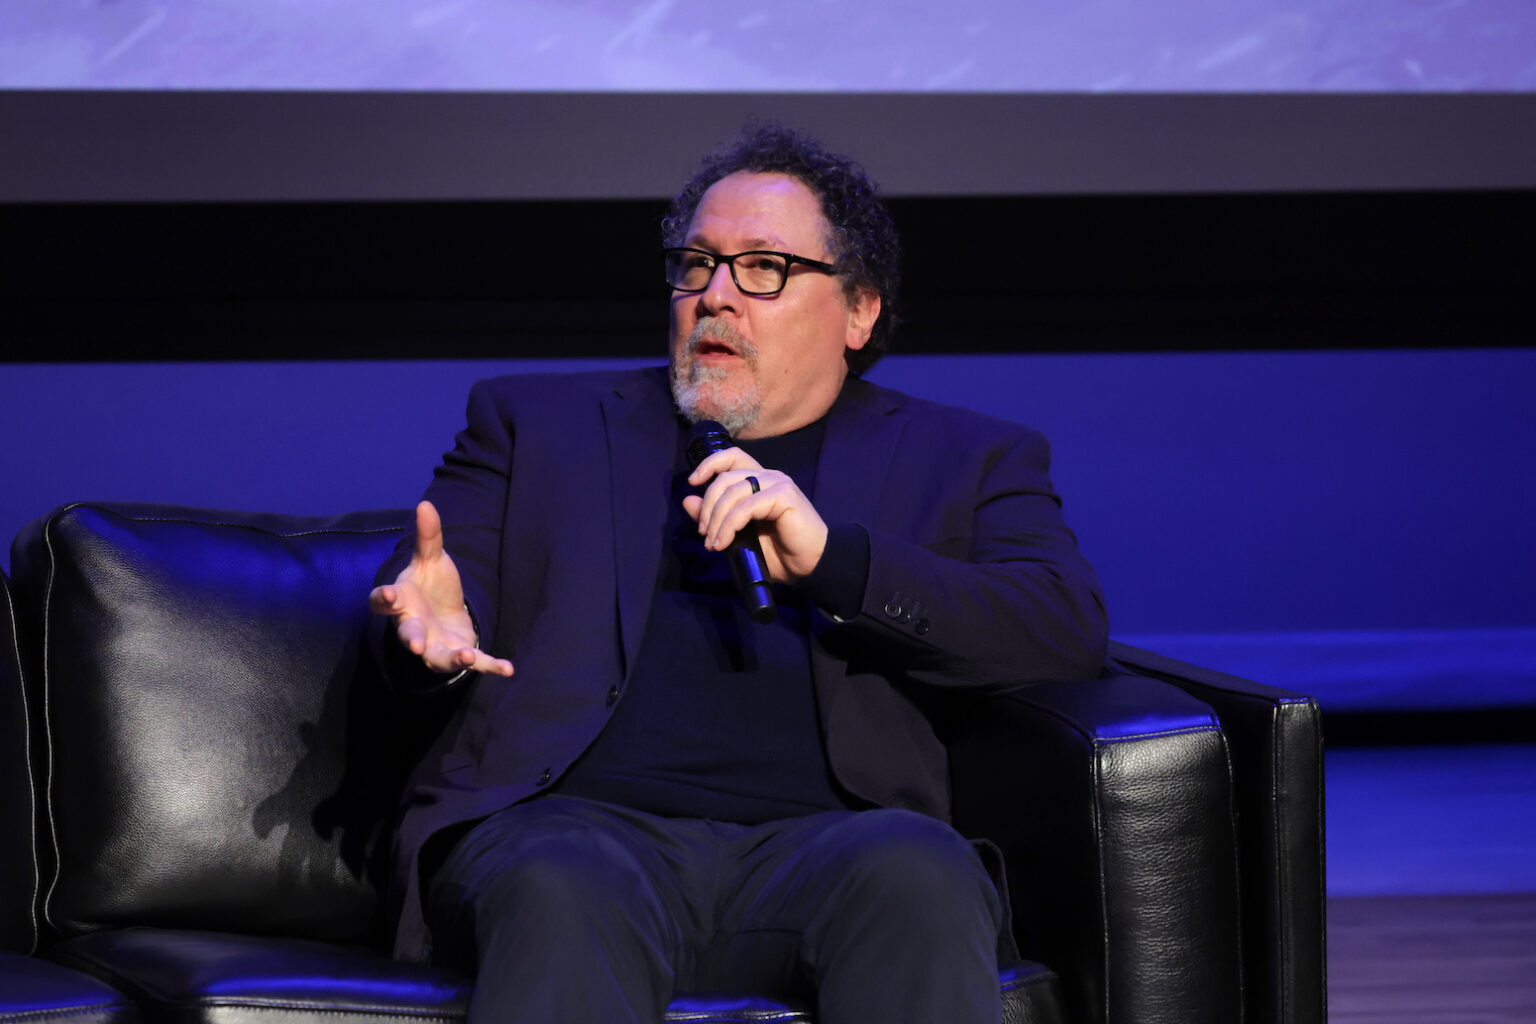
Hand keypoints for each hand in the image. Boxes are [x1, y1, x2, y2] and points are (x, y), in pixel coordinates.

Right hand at [368, 501, 513, 676]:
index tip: (387, 595)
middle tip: (415, 645)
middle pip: (408, 635)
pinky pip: (475, 662)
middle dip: (412, 639)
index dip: (383, 600)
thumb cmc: (429, 584)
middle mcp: (414, 627)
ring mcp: (435, 644)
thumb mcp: (430, 558)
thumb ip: (428, 536)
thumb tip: (426, 504)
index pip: (382, 603)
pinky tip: (508, 668)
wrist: (443, 611)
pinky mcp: (459, 651)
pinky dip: (491, 666)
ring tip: (466, 657)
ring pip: (438, 658)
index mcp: (401, 602)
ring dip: (451, 659)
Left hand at [683, 448, 827, 583]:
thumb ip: (716, 516)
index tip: (693, 482)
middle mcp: (769, 476)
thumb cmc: (779, 551)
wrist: (809, 566)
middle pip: (725, 477)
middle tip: (703, 534)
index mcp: (759, 480)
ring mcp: (778, 484)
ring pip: (733, 491)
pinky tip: (724, 543)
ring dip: (716, 520)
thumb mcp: (738, 534)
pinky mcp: (784, 496)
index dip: (709, 464)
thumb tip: (688, 500)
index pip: (732, 456)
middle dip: (708, 506)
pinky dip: (729, 526)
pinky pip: (746, 506)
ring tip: (713, 544)